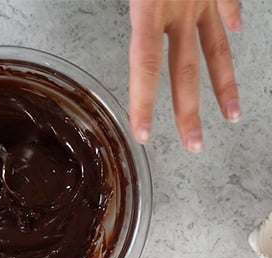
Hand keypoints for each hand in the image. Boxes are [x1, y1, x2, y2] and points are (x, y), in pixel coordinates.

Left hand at [129, 0, 241, 151]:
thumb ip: (127, 5)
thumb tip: (120, 18)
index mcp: (148, 7)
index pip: (145, 65)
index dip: (144, 101)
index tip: (143, 132)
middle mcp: (180, 9)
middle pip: (185, 69)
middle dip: (189, 111)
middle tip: (193, 144)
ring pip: (216, 48)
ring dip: (224, 85)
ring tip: (232, 114)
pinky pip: (228, 3)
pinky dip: (233, 18)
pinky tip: (237, 31)